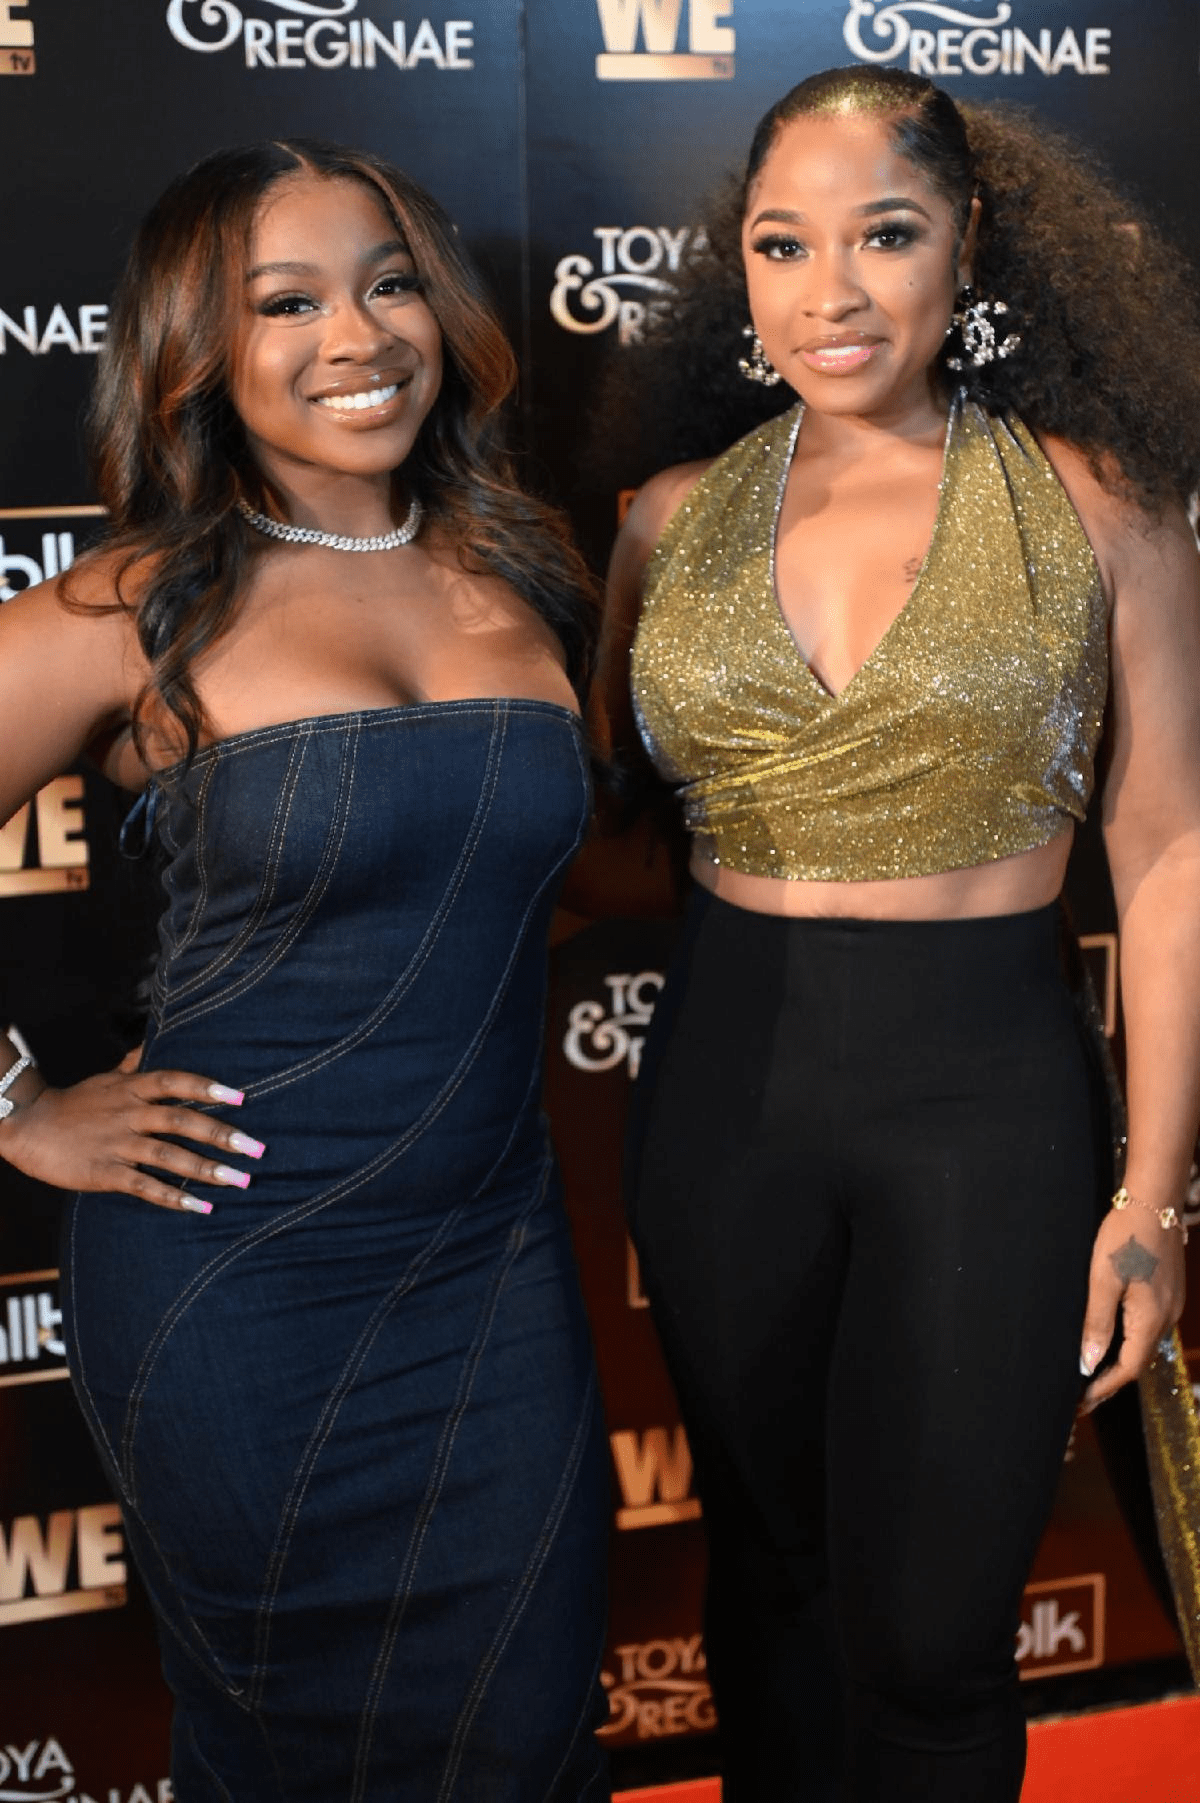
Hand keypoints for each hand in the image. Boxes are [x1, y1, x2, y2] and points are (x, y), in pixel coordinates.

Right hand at [0, 1048, 263, 1212]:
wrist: (28, 1126)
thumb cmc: (76, 1102)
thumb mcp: (108, 1076)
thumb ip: (138, 1063)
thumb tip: (159, 1041)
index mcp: (132, 1089)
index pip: (176, 1082)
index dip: (208, 1088)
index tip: (242, 1098)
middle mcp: (129, 1114)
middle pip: (181, 1120)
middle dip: (222, 1135)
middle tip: (257, 1149)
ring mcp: (117, 1144)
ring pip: (167, 1155)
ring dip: (206, 1169)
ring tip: (239, 1180)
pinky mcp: (104, 1173)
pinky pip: (143, 1186)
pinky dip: (172, 1196)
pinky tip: (200, 1207)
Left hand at [1079, 1202, 1185, 1410]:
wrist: (1154, 1201)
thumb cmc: (1125, 1236)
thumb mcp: (1103, 1279)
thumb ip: (1097, 1323)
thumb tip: (1088, 1363)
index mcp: (1151, 1320)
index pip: (1128, 1369)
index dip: (1104, 1388)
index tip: (1082, 1403)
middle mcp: (1166, 1318)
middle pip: (1139, 1361)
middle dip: (1111, 1379)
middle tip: (1082, 1393)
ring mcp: (1171, 1305)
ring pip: (1144, 1344)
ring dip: (1120, 1360)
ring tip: (1092, 1370)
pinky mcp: (1168, 1292)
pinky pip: (1149, 1327)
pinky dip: (1129, 1340)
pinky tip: (1112, 1337)